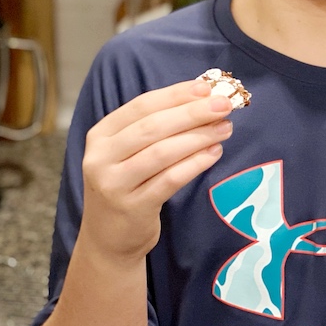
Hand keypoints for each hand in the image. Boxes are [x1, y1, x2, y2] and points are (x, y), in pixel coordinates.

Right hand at [78, 80, 233, 263]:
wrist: (108, 237)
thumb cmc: (129, 183)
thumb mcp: (130, 151)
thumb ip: (159, 125)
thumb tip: (204, 97)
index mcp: (101, 135)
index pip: (141, 106)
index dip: (176, 95)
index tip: (206, 88)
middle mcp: (101, 158)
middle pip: (152, 127)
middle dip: (192, 113)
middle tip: (224, 105)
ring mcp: (114, 184)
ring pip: (161, 153)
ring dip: (198, 137)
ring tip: (225, 128)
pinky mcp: (132, 208)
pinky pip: (170, 180)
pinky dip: (195, 163)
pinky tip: (214, 153)